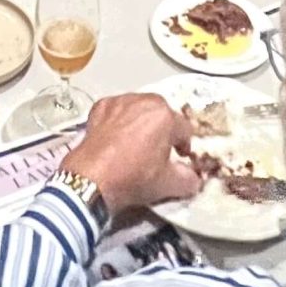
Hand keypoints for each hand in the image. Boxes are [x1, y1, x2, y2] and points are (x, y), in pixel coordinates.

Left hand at [62, 93, 200, 213]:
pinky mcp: (100, 106)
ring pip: (139, 109)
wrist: (91, 180)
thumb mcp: (169, 185)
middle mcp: (144, 101)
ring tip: (135, 144)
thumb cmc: (133, 178)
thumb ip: (189, 179)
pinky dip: (119, 120)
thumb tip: (194, 178)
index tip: (178, 158)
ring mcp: (120, 101)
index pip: (185, 129)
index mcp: (165, 116)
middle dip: (163, 130)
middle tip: (157, 152)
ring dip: (141, 122)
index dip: (184, 146)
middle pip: (163, 114)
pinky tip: (116, 138)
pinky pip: (117, 110)